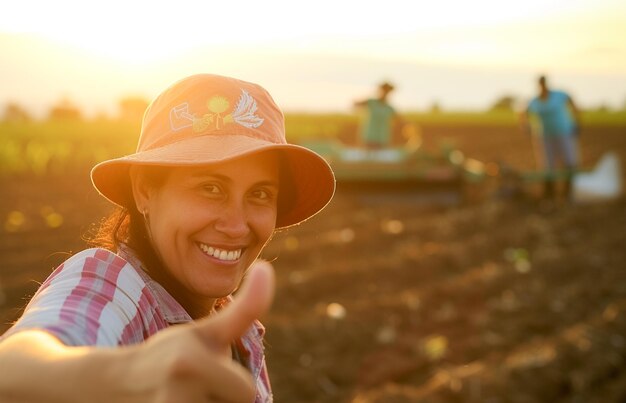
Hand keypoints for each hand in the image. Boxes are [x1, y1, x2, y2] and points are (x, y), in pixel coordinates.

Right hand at [122, 260, 274, 402]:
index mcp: (191, 365)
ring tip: (182, 399)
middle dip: (219, 399)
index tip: (204, 372)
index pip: (247, 392)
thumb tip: (265, 268)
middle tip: (191, 388)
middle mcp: (176, 396)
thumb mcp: (205, 331)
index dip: (232, 382)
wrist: (113, 386)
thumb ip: (245, 307)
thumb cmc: (170, 355)